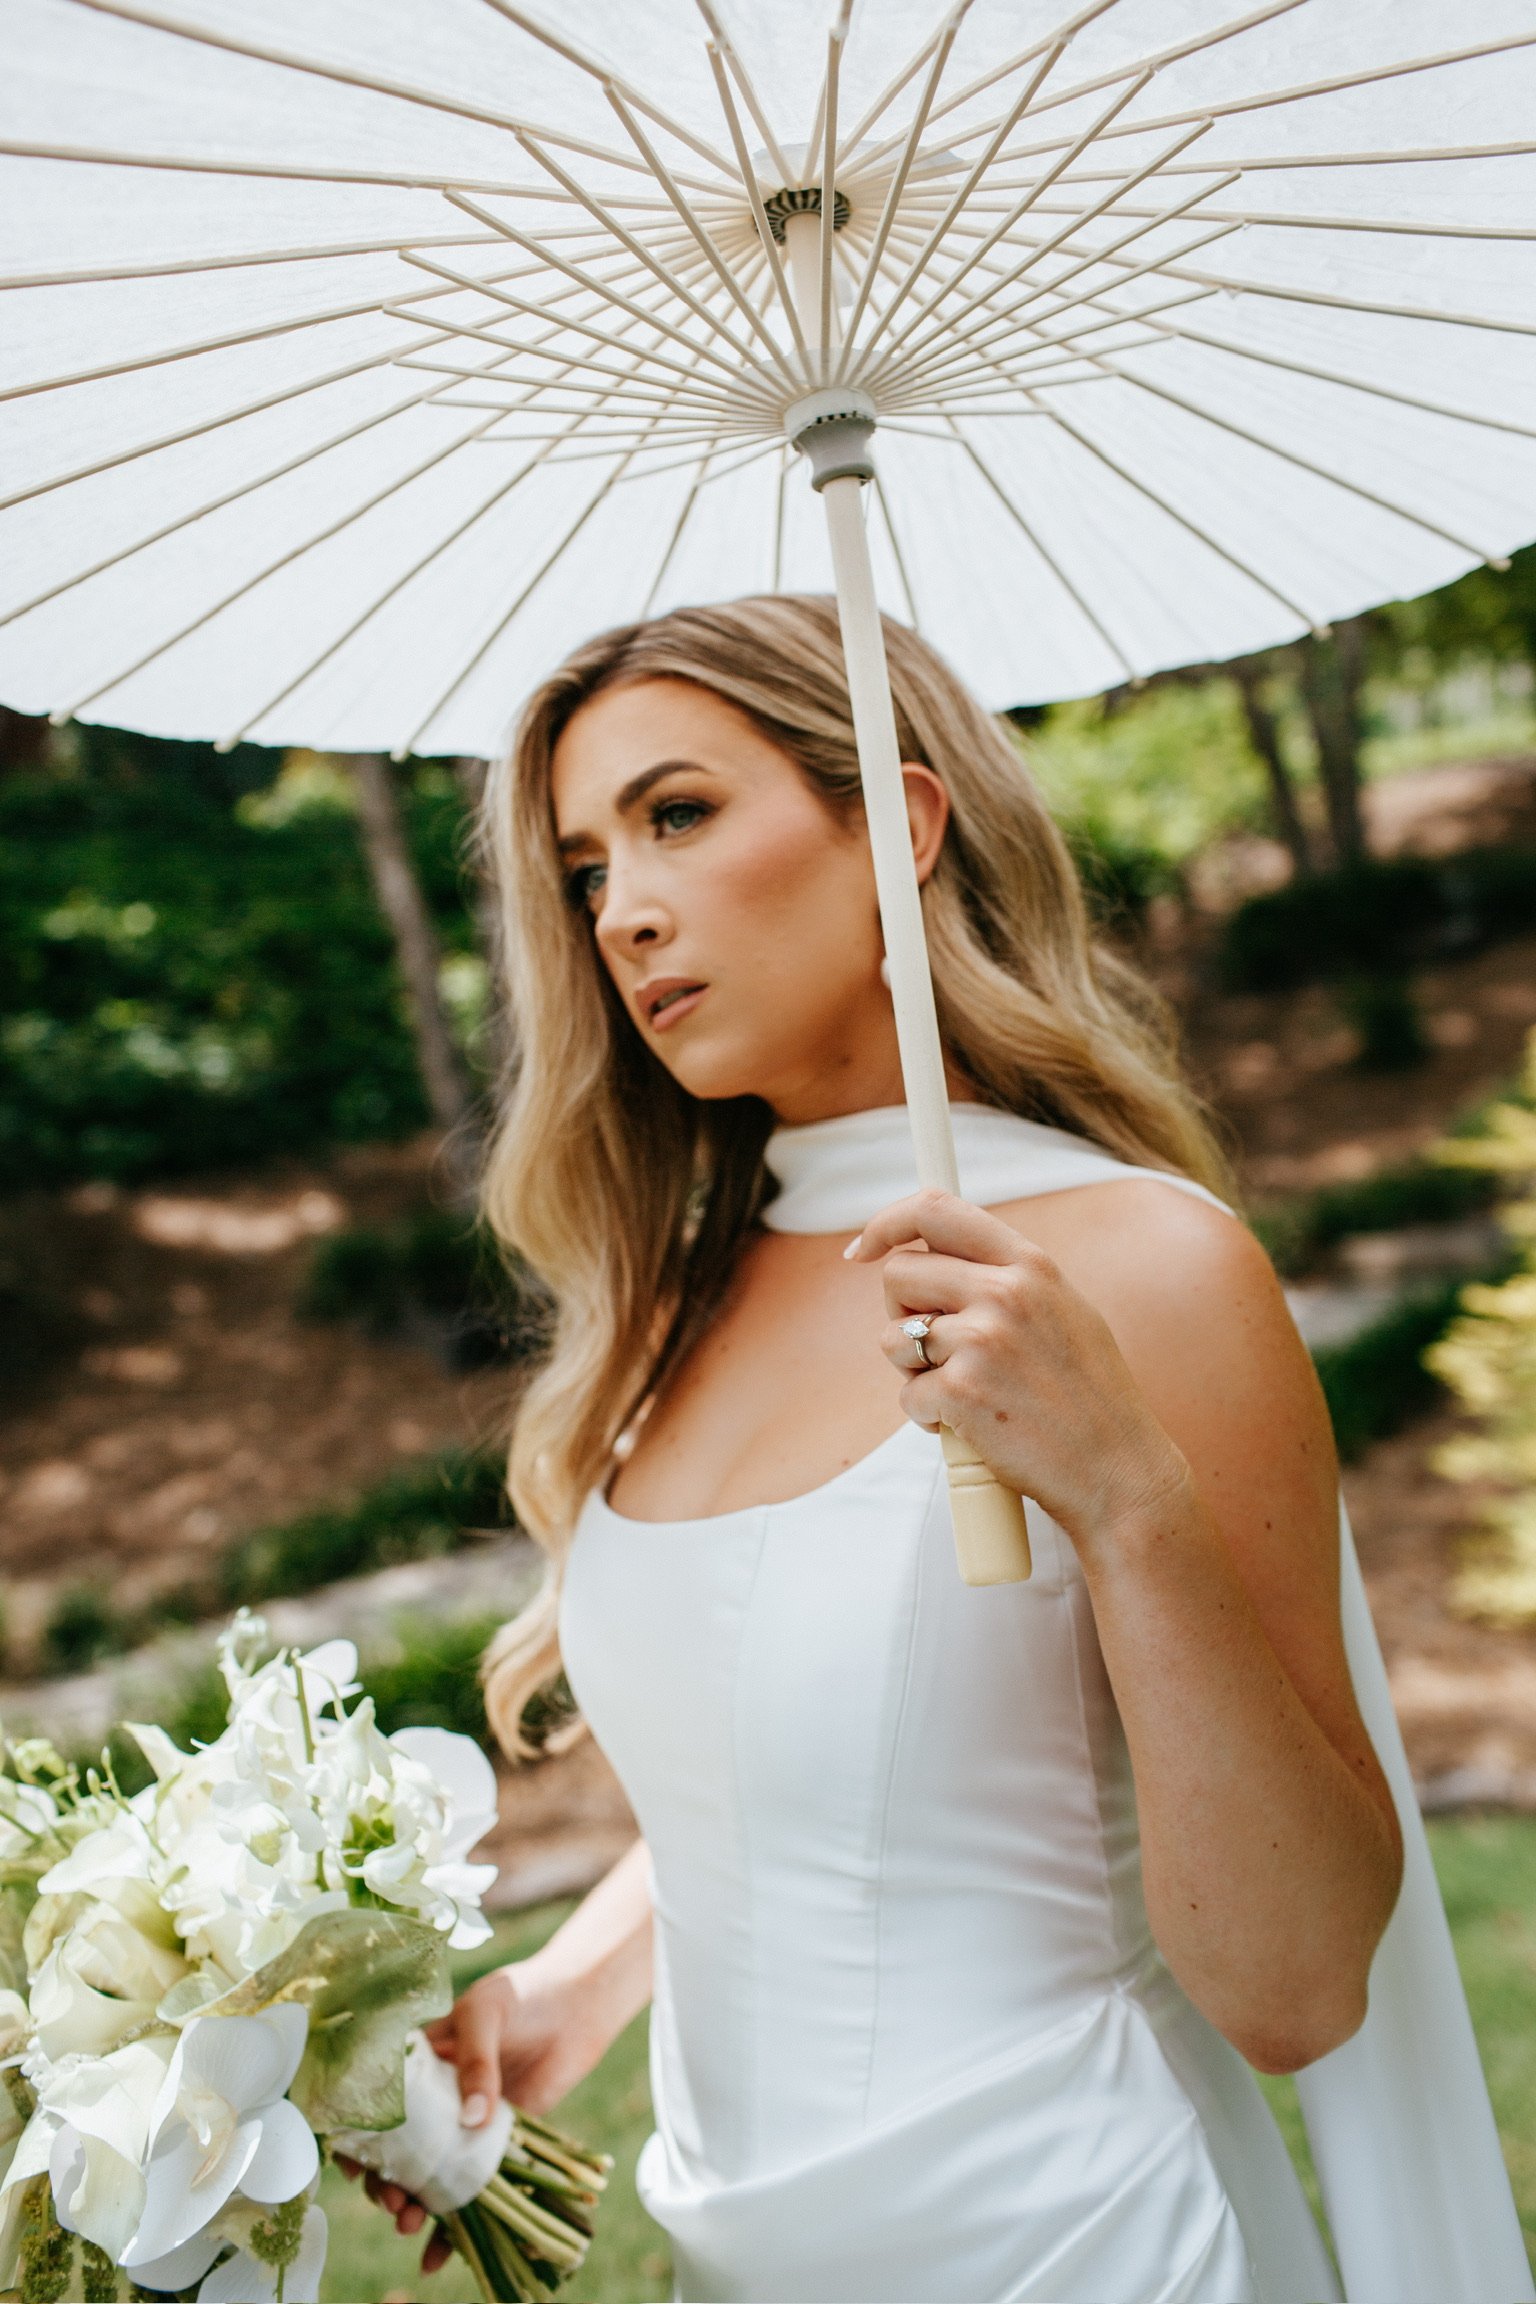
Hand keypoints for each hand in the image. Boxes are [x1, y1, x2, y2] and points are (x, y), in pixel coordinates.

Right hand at [334, 1956, 601, 2276]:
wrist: (575, 2005)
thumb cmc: (521, 1996)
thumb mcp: (486, 2014)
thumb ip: (475, 2062)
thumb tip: (471, 2120)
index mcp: (418, 2065)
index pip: (376, 2107)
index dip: (358, 2139)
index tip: (355, 2167)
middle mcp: (435, 2101)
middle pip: (398, 2151)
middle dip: (386, 2181)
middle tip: (392, 2202)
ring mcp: (465, 2125)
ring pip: (430, 2175)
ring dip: (415, 2205)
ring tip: (409, 2224)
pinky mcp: (498, 2145)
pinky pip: (473, 2186)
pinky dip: (456, 2222)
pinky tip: (439, 2254)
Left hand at [848, 1189, 1190, 1549]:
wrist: (1118, 1472)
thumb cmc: (1089, 1400)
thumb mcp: (1063, 1311)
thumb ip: (1008, 1279)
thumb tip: (937, 1260)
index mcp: (1030, 1264)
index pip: (936, 1209)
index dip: (887, 1223)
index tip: (864, 1249)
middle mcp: (1006, 1291)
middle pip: (899, 1274)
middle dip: (902, 1312)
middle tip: (935, 1349)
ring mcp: (982, 1340)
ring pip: (893, 1338)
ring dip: (914, 1371)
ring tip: (965, 1393)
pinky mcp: (962, 1391)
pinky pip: (908, 1395)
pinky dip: (929, 1417)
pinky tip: (973, 1426)